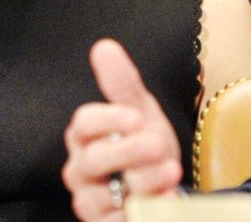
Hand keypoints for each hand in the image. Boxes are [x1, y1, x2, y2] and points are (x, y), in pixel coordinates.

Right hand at [63, 39, 182, 220]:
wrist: (165, 183)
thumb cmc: (145, 143)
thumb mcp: (141, 111)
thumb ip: (122, 83)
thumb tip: (103, 46)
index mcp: (86, 135)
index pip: (84, 122)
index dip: (109, 119)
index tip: (136, 117)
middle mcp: (80, 168)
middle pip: (93, 159)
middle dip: (129, 151)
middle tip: (158, 145)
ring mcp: (89, 199)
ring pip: (102, 196)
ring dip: (142, 184)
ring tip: (170, 174)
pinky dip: (140, 212)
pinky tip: (163, 201)